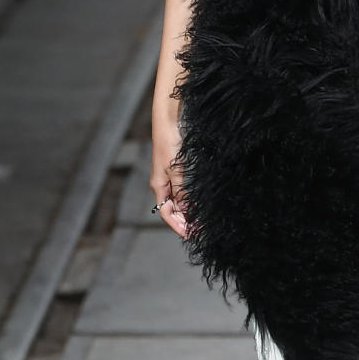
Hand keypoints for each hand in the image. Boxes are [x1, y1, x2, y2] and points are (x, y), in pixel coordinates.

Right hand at [150, 118, 188, 237]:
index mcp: (158, 186)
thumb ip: (181, 191)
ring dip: (186, 213)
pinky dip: (188, 201)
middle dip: (183, 222)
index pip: (165, 213)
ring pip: (176, 202)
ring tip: (200, 221)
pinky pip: (180, 192)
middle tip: (199, 231)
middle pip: (171, 210)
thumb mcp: (177, 170)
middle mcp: (161, 185)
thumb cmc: (170, 145)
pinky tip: (197, 205)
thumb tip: (186, 210)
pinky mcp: (174, 171)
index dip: (177, 225)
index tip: (190, 234)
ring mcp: (167, 178)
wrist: (167, 124)